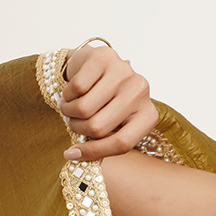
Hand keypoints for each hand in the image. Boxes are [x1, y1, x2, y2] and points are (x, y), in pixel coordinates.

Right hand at [60, 43, 158, 160]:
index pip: (121, 143)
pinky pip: (76, 88)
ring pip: (84, 108)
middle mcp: (141, 92)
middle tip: (72, 121)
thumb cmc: (106, 102)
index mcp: (148, 115)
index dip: (94, 152)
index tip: (72, 154)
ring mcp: (124, 72)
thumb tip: (76, 158)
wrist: (95, 68)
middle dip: (78, 128)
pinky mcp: (104, 57)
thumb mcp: (112, 125)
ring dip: (69, 111)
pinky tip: (72, 91)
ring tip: (70, 107)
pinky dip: (67, 94)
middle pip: (98, 128)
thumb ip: (104, 143)